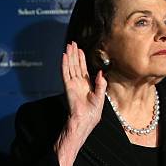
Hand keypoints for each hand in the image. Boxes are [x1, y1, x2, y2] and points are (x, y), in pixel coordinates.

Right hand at [54, 42, 106, 165]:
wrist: (83, 123)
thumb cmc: (92, 116)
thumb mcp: (100, 99)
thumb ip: (101, 85)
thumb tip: (100, 73)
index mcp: (86, 86)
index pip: (82, 69)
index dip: (81, 59)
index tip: (79, 49)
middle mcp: (78, 84)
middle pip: (75, 65)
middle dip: (74, 54)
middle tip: (72, 42)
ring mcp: (72, 85)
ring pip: (70, 67)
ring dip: (69, 56)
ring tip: (68, 45)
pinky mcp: (68, 88)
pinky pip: (65, 73)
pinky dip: (64, 64)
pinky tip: (64, 56)